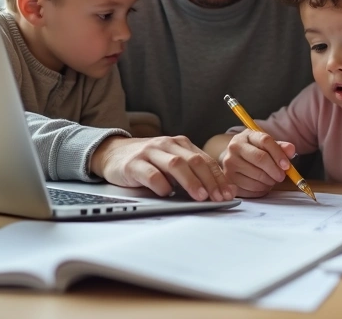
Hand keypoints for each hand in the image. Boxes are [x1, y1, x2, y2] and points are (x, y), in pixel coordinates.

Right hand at [90, 135, 233, 201]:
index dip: (219, 177)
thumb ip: (190, 171)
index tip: (229, 194)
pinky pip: (151, 174)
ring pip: (176, 164)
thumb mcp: (171, 161)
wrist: (112, 153)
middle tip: (218, 197)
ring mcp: (150, 152)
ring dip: (190, 181)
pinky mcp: (133, 164)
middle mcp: (167, 145)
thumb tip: (219, 189)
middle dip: (209, 180)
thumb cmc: (147, 161)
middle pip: (194, 161)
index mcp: (180, 144)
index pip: (205, 160)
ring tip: (200, 196)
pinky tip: (166, 194)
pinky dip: (161, 185)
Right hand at [219, 129, 296, 197]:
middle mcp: (235, 147)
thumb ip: (280, 147)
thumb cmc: (254, 152)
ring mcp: (229, 163)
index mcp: (247, 135)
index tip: (286, 165)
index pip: (265, 141)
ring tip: (271, 179)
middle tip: (281, 176)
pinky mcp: (228, 178)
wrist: (235, 160)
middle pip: (260, 158)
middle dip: (275, 170)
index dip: (278, 154)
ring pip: (256, 175)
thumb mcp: (267, 146)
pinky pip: (250, 188)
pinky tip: (262, 185)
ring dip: (269, 181)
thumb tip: (291, 149)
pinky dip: (261, 189)